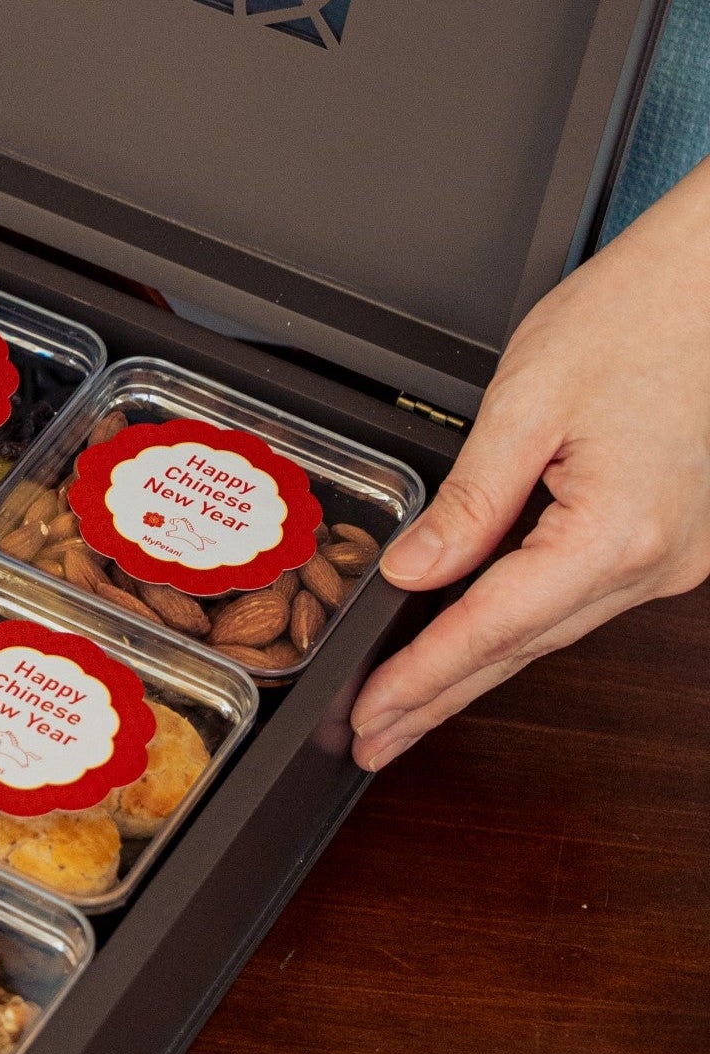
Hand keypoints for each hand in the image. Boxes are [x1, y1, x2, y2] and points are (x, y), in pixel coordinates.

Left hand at [350, 160, 709, 769]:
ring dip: (484, 664)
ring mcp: (679, 556)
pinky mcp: (680, 537)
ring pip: (558, 624)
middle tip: (376, 740)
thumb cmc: (641, 313)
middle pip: (526, 646)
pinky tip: (481, 635)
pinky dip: (528, 616)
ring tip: (412, 700)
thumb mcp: (528, 400)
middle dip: (444, 695)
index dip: (424, 680)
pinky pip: (587, 590)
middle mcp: (661, 562)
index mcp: (619, 533)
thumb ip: (470, 499)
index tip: (372, 718)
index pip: (495, 630)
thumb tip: (415, 570)